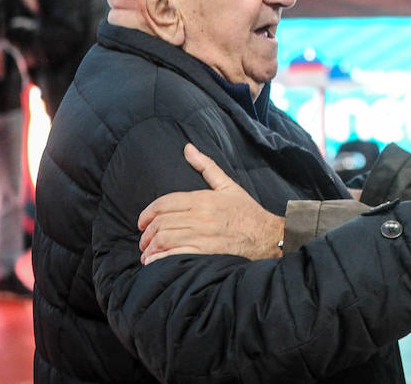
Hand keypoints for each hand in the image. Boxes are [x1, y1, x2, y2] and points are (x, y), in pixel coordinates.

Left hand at [138, 143, 283, 264]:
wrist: (268, 236)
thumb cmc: (247, 212)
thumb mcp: (228, 185)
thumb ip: (206, 167)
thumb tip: (189, 148)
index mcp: (202, 199)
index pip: (165, 203)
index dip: (148, 213)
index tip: (142, 221)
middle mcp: (200, 216)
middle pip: (161, 222)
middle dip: (146, 232)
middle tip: (143, 240)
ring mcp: (202, 235)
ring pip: (165, 239)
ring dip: (150, 247)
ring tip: (147, 253)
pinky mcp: (206, 253)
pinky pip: (176, 255)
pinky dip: (161, 259)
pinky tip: (155, 262)